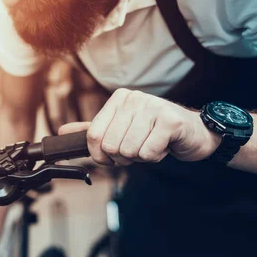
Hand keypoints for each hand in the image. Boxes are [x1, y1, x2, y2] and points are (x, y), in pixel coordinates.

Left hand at [59, 89, 221, 165]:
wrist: (194, 133)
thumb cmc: (155, 132)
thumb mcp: (120, 128)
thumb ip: (92, 130)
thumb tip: (62, 132)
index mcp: (119, 99)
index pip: (93, 135)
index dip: (99, 155)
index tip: (110, 158)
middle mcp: (134, 99)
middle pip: (110, 145)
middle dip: (122, 158)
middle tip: (137, 150)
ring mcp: (153, 107)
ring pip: (129, 150)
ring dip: (139, 157)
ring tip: (151, 145)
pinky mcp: (170, 121)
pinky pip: (148, 153)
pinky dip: (154, 157)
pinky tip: (163, 146)